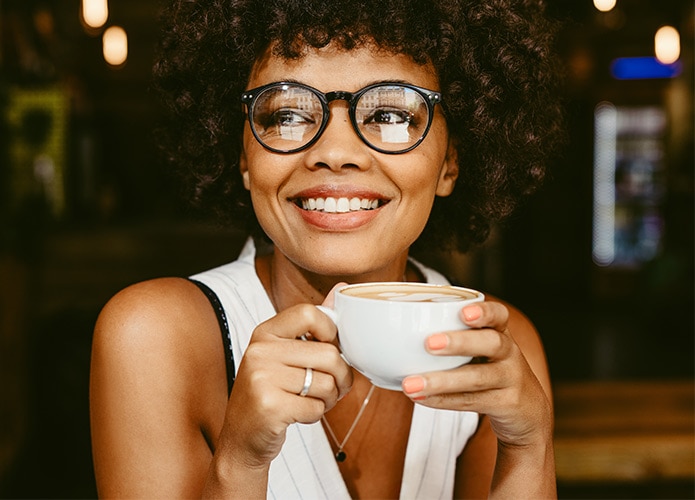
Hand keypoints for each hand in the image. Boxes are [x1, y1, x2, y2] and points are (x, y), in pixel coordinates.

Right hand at [215, 293, 352, 468]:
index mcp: (265, 333)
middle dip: (341, 376)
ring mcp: (262, 379)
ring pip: (326, 383)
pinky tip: (298, 414)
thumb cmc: (271, 392)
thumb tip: (341, 288)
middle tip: (332, 387)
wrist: (241, 439)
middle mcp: (260, 351)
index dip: (331, 332)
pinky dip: (316, 415)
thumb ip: (313, 323)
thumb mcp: (284, 353)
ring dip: (329, 399)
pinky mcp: (269, 407)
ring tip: (312, 401)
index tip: (328, 349)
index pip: (310, 312)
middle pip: (329, 354)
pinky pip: (316, 407)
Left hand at [401, 301, 551, 447]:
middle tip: (428, 343)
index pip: (499, 315)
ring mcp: (511, 379)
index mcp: (500, 333)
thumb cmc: (489, 371)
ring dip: (442, 381)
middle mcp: (510, 353)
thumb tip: (392, 332)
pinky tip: (421, 399)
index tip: (463, 311)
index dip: (483, 312)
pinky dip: (444, 401)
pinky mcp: (506, 405)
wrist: (527, 411)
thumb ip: (452, 337)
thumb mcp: (481, 350)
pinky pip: (473, 402)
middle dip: (460, 342)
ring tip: (411, 384)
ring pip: (478, 378)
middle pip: (491, 343)